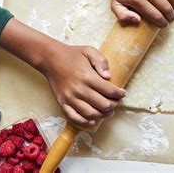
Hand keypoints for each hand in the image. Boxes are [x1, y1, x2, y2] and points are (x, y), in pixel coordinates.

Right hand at [0, 19, 125, 126]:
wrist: (51, 59)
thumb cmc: (72, 55)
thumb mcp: (89, 51)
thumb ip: (101, 61)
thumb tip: (108, 76)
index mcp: (87, 76)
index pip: (109, 90)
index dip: (119, 94)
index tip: (122, 93)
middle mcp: (79, 89)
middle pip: (102, 104)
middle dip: (114, 105)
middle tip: (118, 103)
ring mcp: (70, 98)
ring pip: (91, 113)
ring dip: (103, 115)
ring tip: (109, 112)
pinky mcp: (62, 103)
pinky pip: (74, 117)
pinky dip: (85, 122)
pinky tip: (93, 121)